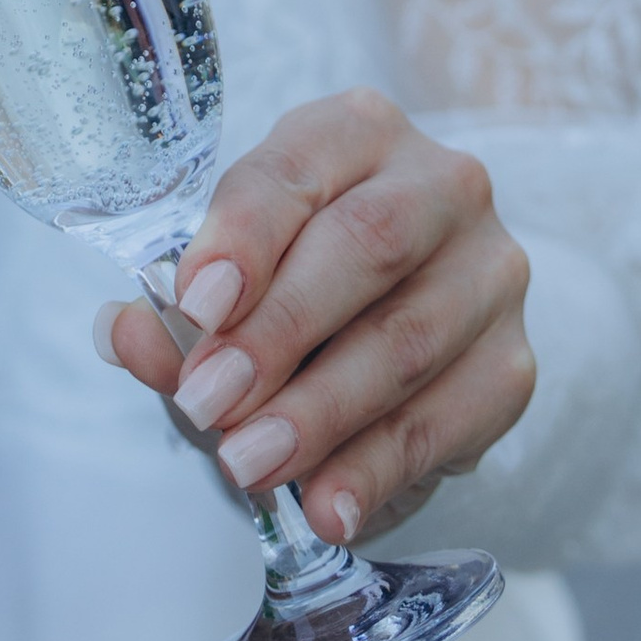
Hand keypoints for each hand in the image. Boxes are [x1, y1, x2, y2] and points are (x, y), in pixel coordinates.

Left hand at [99, 90, 531, 545]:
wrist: (397, 326)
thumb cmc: (294, 283)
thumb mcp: (227, 284)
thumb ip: (177, 313)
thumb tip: (130, 335)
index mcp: (355, 133)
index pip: (297, 168)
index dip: (244, 236)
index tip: (195, 306)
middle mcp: (441, 185)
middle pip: (366, 246)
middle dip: (277, 334)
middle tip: (207, 403)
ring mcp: (489, 273)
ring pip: (407, 341)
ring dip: (319, 413)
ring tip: (248, 464)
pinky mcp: (511, 364)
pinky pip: (446, 422)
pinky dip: (377, 470)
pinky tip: (327, 507)